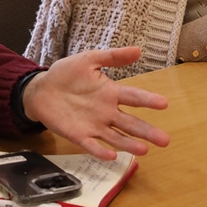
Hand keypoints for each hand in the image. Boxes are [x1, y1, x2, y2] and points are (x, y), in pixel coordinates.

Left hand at [20, 47, 169, 160]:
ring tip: (144, 150)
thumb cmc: (66, 74)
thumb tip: (137, 50)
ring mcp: (94, 125)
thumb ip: (112, 57)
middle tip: (165, 139)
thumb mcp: (89, 59)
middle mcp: (106, 111)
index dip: (148, 100)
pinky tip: (112, 156)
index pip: (134, 97)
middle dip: (147, 131)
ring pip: (116, 137)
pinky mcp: (79, 135)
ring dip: (129, 144)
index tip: (164, 103)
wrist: (41, 89)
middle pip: (130, 122)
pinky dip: (101, 151)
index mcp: (110, 92)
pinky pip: (92, 145)